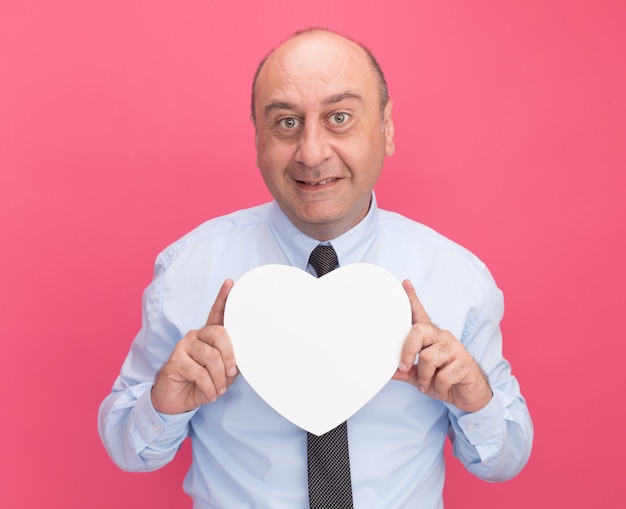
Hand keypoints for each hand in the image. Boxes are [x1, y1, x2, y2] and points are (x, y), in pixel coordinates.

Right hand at [151, 279, 238, 413]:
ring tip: (219, 390)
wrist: (178, 401)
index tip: (231, 283)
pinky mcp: (175, 360)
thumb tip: (246, 356)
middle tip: (231, 374)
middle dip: (230, 356)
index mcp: (209, 335)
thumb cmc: (204, 383)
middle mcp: (196, 335)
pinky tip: (209, 394)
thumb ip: (232, 359)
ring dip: (219, 378)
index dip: (223, 297)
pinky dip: (209, 387)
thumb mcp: (223, 372)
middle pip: (220, 333)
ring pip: (212, 356)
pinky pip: (200, 372)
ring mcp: (184, 346)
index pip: (217, 312)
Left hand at [392, 280, 492, 412]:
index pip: (420, 314)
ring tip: (427, 385)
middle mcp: (443, 337)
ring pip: (427, 357)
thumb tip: (388, 371)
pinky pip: (442, 376)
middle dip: (407, 351)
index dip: (412, 298)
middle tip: (404, 367)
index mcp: (431, 337)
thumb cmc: (444, 381)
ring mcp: (455, 348)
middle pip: (419, 331)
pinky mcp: (465, 362)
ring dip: (424, 377)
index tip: (404, 283)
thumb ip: (405, 371)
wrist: (470, 395)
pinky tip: (443, 389)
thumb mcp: (420, 377)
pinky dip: (438, 388)